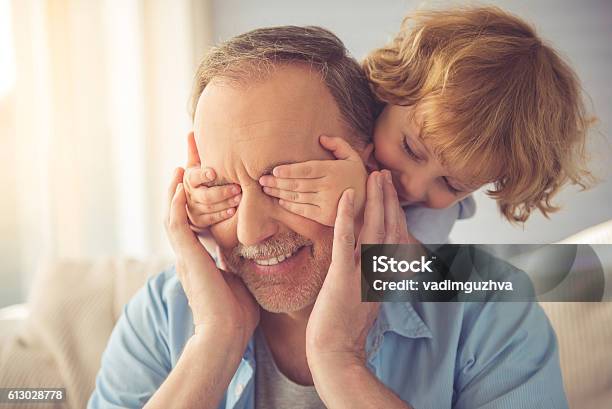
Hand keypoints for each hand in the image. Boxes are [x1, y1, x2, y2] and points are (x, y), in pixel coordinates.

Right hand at [165, 166, 258, 348]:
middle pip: (180, 212)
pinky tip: (179, 186)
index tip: (202, 180)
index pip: (195, 221)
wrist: (226, 334)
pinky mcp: (187, 258)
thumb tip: (250, 256)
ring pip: (173, 215)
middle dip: (183, 187)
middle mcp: (188, 254)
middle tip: (185, 160)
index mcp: (199, 259)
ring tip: (180, 165)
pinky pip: (176, 225)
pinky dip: (175, 205)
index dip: (194, 201)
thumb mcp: (239, 280)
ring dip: (176, 189)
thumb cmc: (237, 314)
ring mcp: (185, 256)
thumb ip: (237, 264)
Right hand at [183, 132, 241, 231]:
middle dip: (221, 192)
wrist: (194, 201)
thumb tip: (191, 131)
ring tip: (240, 198)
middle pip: (204, 195)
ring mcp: (193, 209)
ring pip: (209, 207)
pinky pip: (211, 219)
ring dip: (225, 203)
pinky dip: (222, 214)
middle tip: (237, 187)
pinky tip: (233, 210)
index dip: (203, 175)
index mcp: (188, 179)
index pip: (194, 177)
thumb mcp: (196, 165)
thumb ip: (195, 151)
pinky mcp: (199, 221)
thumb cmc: (200, 178)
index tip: (214, 173)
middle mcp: (189, 194)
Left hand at [258, 135, 366, 225]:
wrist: (369, 204)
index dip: (289, 170)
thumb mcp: (353, 157)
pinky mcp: (325, 216)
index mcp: (333, 171)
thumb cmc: (357, 178)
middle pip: (298, 184)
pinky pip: (303, 210)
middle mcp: (328, 187)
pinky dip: (290, 206)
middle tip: (261, 179)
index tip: (275, 170)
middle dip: (277, 182)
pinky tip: (280, 201)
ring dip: (279, 193)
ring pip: (298, 197)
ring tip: (266, 189)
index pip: (307, 170)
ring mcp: (326, 203)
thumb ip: (338, 145)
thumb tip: (320, 138)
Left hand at [306, 170, 406, 368]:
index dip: (392, 213)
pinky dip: (345, 218)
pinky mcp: (343, 277)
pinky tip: (346, 197)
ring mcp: (361, 273)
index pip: (392, 238)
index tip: (389, 193)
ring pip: (372, 230)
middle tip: (384, 174)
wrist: (334, 352)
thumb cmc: (344, 329)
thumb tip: (372, 265)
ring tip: (375, 177)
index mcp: (382, 275)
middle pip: (388, 228)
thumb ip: (371, 279)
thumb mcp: (365, 300)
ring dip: (374, 201)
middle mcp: (377, 272)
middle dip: (387, 199)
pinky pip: (345, 242)